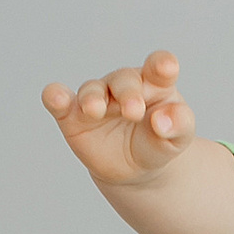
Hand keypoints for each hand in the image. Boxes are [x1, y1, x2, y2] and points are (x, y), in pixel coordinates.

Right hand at [43, 51, 196, 194]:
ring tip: (95, 110)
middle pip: (124, 80)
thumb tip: (162, 121)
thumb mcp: (178, 137)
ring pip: (92, 90)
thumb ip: (179, 125)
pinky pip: (61, 103)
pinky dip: (55, 97)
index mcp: (154, 83)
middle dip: (128, 93)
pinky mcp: (74, 116)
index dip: (161, 65)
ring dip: (93, 98)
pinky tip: (54, 96)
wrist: (135, 169)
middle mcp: (123, 85)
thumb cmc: (158, 143)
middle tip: (134, 111)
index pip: (158, 67)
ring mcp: (97, 98)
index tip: (166, 68)